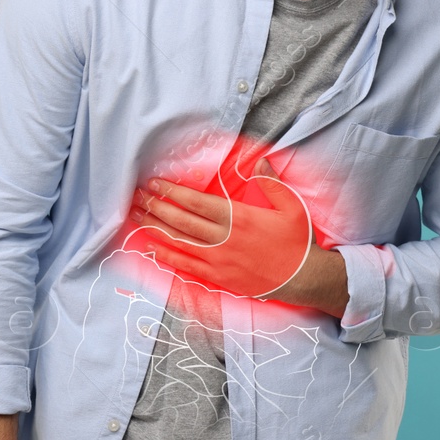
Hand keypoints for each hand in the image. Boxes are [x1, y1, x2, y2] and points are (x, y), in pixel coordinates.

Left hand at [128, 153, 317, 301]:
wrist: (303, 278)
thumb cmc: (296, 241)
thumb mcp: (291, 206)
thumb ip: (272, 182)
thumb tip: (260, 161)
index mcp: (238, 218)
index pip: (196, 202)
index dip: (172, 192)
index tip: (155, 183)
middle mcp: (224, 239)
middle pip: (182, 220)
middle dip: (156, 207)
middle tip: (137, 196)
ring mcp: (219, 260)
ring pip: (179, 242)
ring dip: (155, 228)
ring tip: (137, 217)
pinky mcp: (219, 278)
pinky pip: (187, 266)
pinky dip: (167, 256)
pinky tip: (152, 248)